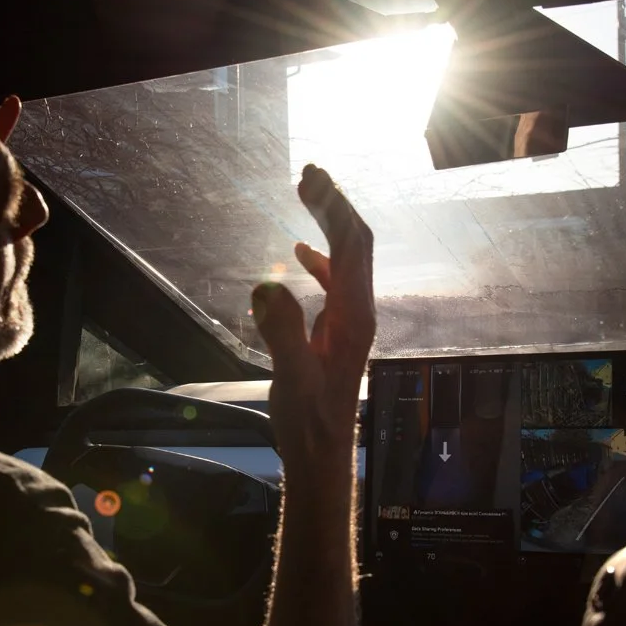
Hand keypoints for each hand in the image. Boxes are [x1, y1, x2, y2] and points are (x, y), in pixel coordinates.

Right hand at [252, 165, 374, 460]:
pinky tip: (301, 250)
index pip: (351, 248)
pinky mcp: (337, 330)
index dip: (333, 209)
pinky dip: (321, 256)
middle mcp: (358, 312)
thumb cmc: (308, 422)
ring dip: (329, 224)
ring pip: (347, 258)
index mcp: (353, 317)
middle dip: (335, 204)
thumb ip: (283, 334)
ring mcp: (350, 320)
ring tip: (306, 193)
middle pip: (356, 244)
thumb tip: (266, 288)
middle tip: (309, 171)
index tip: (310, 179)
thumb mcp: (292, 381)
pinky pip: (335, 280)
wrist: (320, 454)